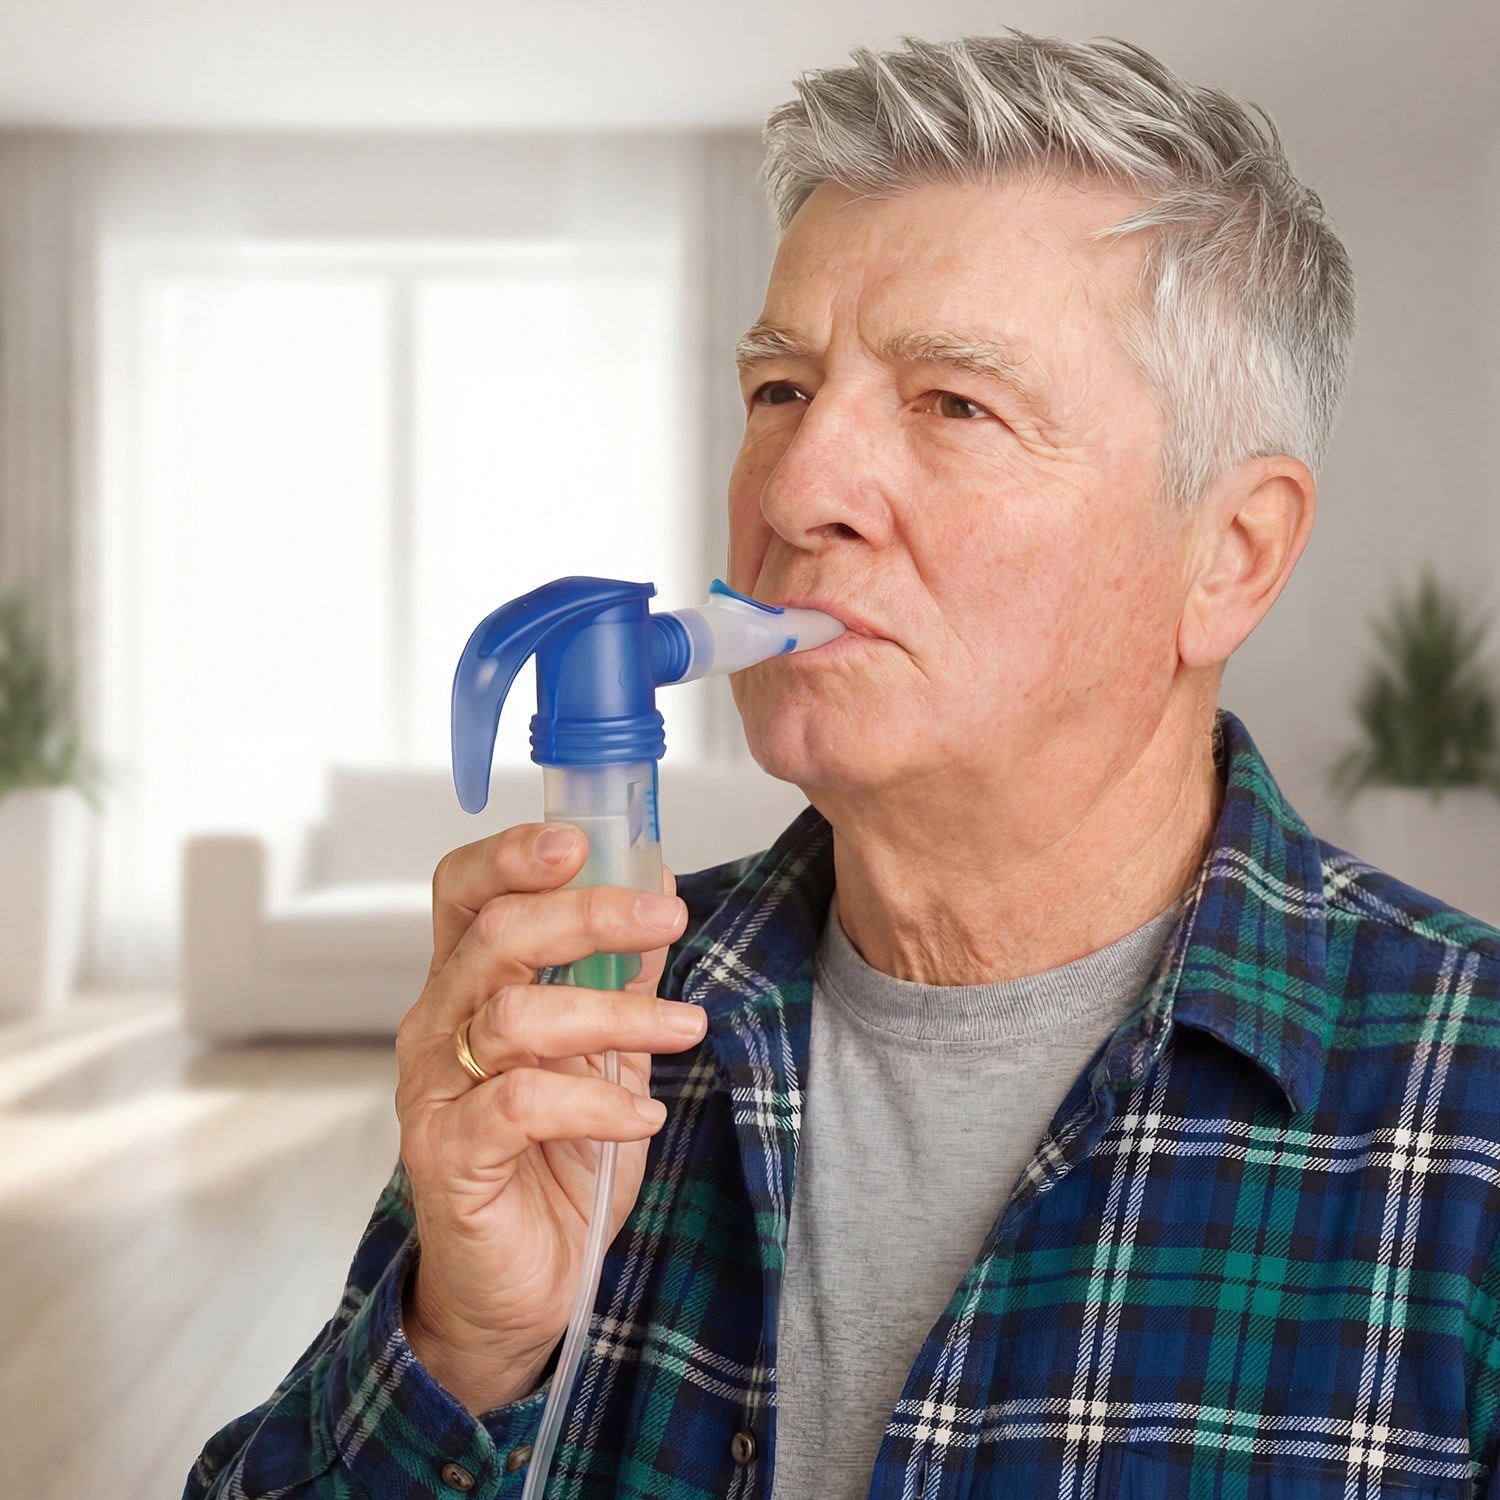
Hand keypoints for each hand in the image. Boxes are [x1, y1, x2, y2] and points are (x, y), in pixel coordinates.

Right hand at [394, 822, 700, 1412]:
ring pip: (515, 1018)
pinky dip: (593, 1099)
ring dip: (614, 1014)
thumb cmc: (557, 1158)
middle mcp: (438, 1025)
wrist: (521, 1284)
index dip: (512, 854)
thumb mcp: (604, 1052)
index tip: (581, 839)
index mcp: (469, 985)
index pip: (465, 891)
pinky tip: (641, 1114)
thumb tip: (658, 893)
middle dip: (589, 916)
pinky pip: (519, 1104)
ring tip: (685, 1029)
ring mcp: (434, 1090)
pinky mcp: (449, 1154)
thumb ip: (619, 976)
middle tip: (668, 919)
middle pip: (496, 937)